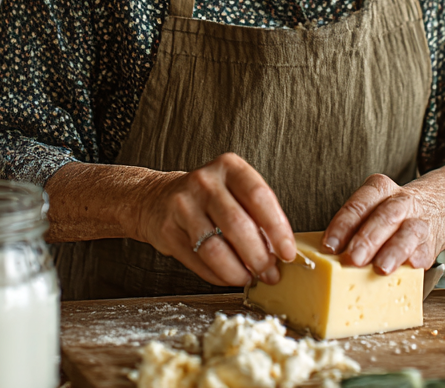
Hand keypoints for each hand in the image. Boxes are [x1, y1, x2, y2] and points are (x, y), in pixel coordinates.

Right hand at [134, 153, 297, 287]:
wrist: (156, 198)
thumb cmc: (207, 198)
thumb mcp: (233, 191)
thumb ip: (256, 215)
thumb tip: (280, 253)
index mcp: (229, 167)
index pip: (259, 196)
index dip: (278, 229)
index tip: (288, 253)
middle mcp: (204, 182)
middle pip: (238, 225)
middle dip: (259, 257)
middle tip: (269, 272)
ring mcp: (182, 205)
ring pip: (216, 248)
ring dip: (238, 271)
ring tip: (248, 277)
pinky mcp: (167, 230)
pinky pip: (199, 261)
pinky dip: (219, 276)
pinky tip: (228, 277)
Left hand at [321, 151, 444, 274]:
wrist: (440, 204)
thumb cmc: (394, 213)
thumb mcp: (374, 207)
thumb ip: (354, 227)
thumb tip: (326, 254)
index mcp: (379, 189)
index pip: (358, 204)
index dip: (343, 225)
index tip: (330, 245)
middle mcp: (400, 202)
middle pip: (384, 216)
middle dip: (367, 239)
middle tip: (353, 258)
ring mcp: (418, 222)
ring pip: (408, 233)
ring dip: (394, 251)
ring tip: (382, 268)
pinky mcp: (432, 243)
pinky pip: (426, 251)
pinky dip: (417, 260)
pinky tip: (411, 267)